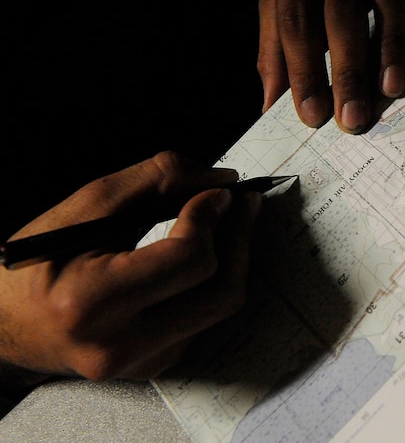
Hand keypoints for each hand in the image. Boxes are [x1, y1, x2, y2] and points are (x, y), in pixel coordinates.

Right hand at [0, 151, 261, 388]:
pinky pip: (204, 319)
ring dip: (234, 258)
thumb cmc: (35, 264)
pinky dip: (209, 282)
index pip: (187, 260)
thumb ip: (153, 183)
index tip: (219, 191)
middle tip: (242, 202)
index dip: (211, 217)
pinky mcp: (156, 365)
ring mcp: (142, 361)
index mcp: (92, 302)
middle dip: (239, 238)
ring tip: (229, 222)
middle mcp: (121, 344)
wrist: (4, 327)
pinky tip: (197, 258)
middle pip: (220, 290)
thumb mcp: (82, 209)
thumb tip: (219, 179)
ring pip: (221, 306)